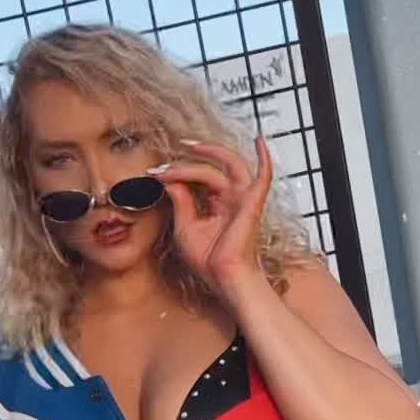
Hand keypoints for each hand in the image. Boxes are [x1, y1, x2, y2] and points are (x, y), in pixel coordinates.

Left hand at [152, 136, 272, 289]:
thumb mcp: (184, 227)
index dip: (176, 172)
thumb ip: (180, 202)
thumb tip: (170, 179)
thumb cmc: (209, 260)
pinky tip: (260, 141)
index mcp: (217, 204)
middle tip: (167, 160)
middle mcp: (231, 197)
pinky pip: (263, 176)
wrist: (223, 278)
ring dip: (209, 153)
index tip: (155, 174)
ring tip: (190, 147)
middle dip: (187, 162)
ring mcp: (242, 198)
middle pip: (210, 168)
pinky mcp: (251, 203)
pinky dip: (264, 158)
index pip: (197, 178)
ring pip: (225, 165)